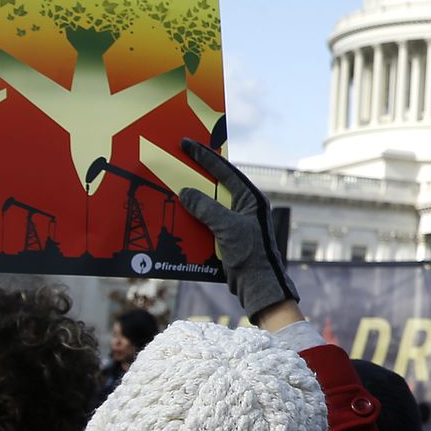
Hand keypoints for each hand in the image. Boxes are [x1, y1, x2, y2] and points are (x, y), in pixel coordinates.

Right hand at [177, 138, 298, 321]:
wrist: (259, 287)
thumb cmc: (252, 256)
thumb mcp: (228, 228)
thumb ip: (207, 208)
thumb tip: (185, 193)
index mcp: (251, 198)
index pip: (225, 171)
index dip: (205, 156)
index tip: (186, 143)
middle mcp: (245, 206)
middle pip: (216, 184)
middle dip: (196, 174)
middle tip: (176, 160)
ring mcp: (236, 221)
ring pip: (209, 203)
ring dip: (191, 198)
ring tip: (171, 186)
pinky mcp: (227, 235)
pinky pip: (206, 220)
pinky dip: (192, 217)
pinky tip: (176, 216)